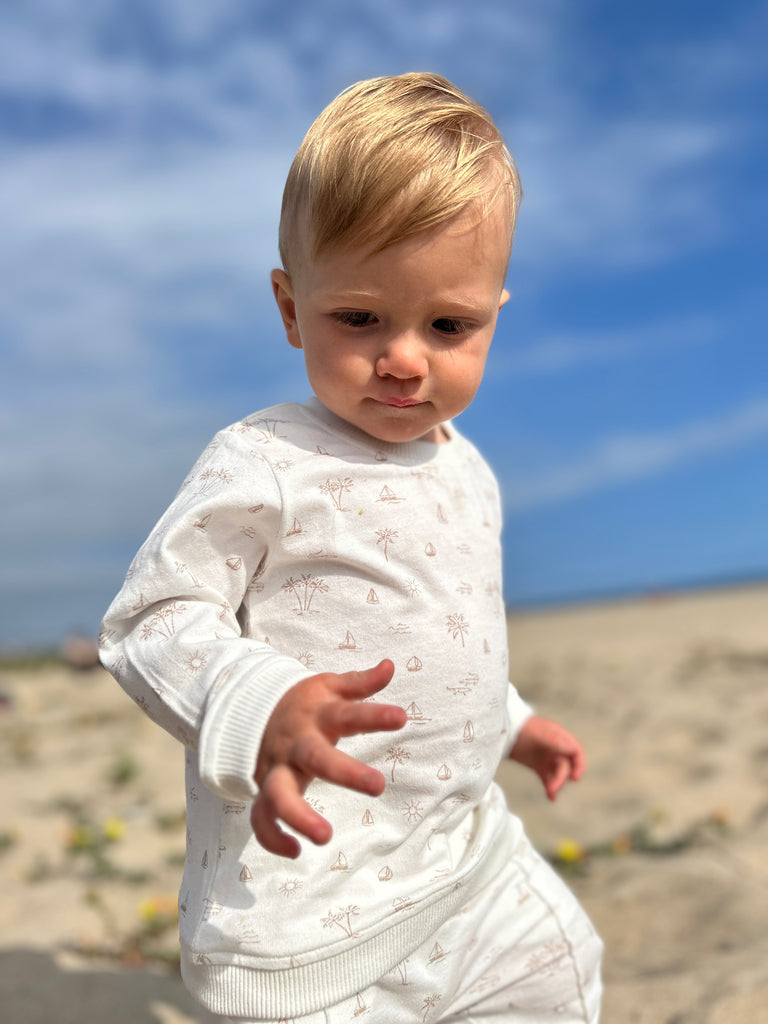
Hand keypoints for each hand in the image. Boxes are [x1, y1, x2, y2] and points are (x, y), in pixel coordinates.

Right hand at [251, 659, 405, 857]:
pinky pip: (261, 818)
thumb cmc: (302, 704)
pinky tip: (296, 853)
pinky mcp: (263, 790)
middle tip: (378, 785)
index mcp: (317, 717)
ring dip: (299, 816)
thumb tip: (391, 666)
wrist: (248, 711)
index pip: (348, 713)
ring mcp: (277, 769)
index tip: (402, 717)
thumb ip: (360, 682)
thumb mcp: (328, 687)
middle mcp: (297, 744)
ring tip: (325, 837)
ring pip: (279, 794)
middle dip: (345, 772)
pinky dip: (272, 838)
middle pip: (317, 758)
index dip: (374, 715)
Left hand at [509, 716, 584, 800]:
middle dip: (561, 778)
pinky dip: (550, 788)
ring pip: (557, 774)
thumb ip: (554, 740)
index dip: (579, 765)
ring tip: (550, 793)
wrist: (503, 731)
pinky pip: (548, 779)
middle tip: (552, 788)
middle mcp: (557, 749)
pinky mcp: (539, 766)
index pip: (576, 753)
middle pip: (566, 767)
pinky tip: (551, 797)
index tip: (575, 778)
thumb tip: (572, 748)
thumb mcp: (538, 733)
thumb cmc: (521, 727)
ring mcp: (548, 758)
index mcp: (560, 738)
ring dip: (556, 784)